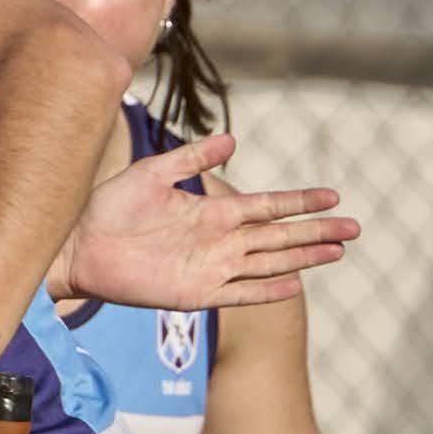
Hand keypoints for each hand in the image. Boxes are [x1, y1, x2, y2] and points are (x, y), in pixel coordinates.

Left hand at [59, 138, 357, 311]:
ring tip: (338, 252)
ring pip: (268, 263)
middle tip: (355, 228)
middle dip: (316, 231)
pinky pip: (238, 293)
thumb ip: (192, 159)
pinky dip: (266, 290)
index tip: (333, 195)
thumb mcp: (153, 173)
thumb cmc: (109, 206)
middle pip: (279, 235)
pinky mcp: (193, 294)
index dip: (300, 201)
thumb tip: (233, 139)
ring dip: (302, 258)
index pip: (268, 205)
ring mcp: (210, 268)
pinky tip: (295, 284)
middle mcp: (218, 240)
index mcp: (212, 210)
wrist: (77, 243)